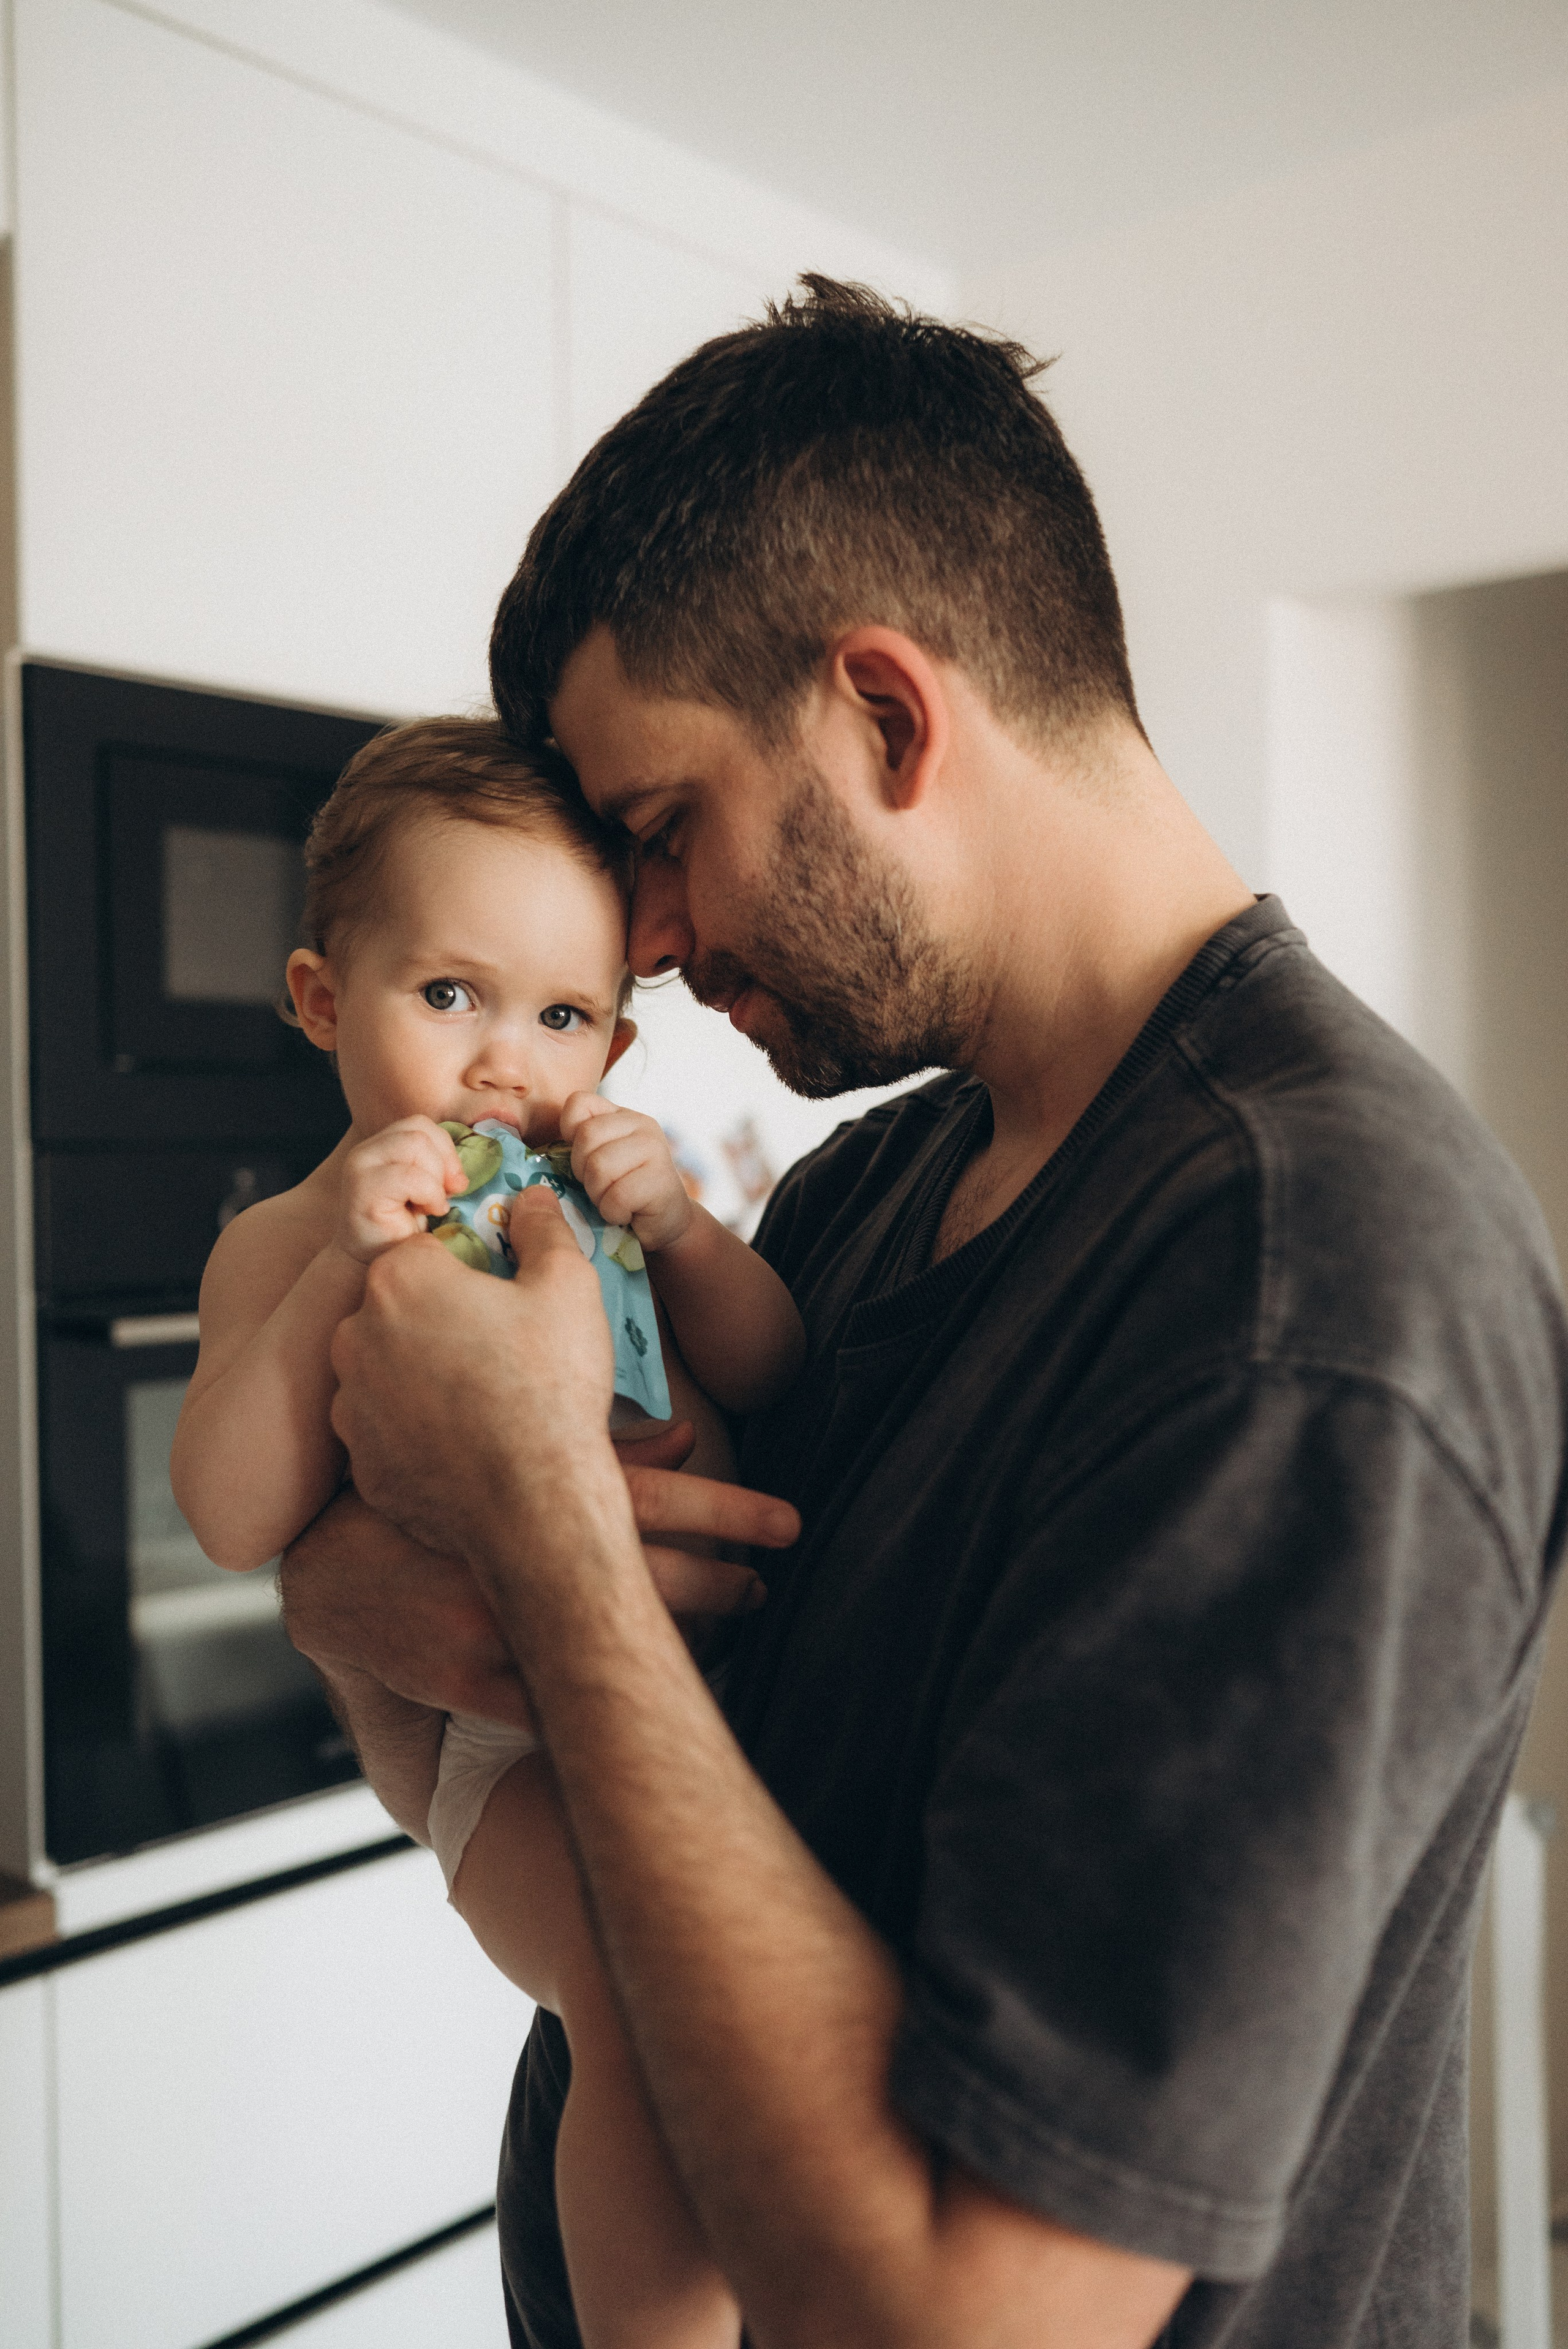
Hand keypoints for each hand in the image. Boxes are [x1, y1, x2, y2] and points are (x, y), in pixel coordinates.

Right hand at [281, 1467, 795, 1721]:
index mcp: (528, 1496)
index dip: (730, 1513)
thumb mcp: (499, 1454)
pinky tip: (652, 1688)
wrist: (331, 1576)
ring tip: (729, 1627)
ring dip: (679, 1641)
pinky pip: (554, 1704)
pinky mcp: (466, 1684)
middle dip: (723, 1583)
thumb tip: (691, 1439)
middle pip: (648, 1579)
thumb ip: (598, 1449)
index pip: (654, 1503)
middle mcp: (512, 1560)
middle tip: (767, 1582)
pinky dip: (606, 1696)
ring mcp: (487, 1629)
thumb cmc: (428, 1501)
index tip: (790, 1522)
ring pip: (609, 1646)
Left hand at [332, 1191, 611, 1554]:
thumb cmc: (554, 1387)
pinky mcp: (360, 1465)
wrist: (538, 1507)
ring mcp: (351, 1407)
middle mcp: (355, 1337)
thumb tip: (530, 1199)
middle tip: (494, 1346)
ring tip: (481, 1400)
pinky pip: (385, 1433)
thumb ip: (543, 1229)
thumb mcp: (569, 1288)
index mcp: (399, 1280)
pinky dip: (415, 1434)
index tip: (495, 1290)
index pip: (419, 1248)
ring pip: (383, 1370)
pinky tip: (464, 1444)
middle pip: (394, 1307)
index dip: (462, 1264)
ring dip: (420, 1375)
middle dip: (436, 1319)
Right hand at [335, 1115, 464, 1264]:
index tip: (453, 1183)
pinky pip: (411, 1176)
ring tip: (432, 1204)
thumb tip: (462, 1175)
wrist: (374, 1266)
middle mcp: (366, 1152)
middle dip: (443, 1163)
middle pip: (419, 1130)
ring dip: (435, 1178)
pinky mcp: (363, 1190)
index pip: (421, 1124)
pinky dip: (430, 1194)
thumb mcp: (426, 1190)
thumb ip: (440, 1168)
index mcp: (382, 1147)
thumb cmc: (403, 1230)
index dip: (445, 1148)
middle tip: (445, 1194)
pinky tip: (427, 1212)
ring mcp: (360, 1168)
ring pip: (415, 1145)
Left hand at [560, 1092, 692, 1254]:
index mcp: (620, 1115)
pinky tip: (625, 1213)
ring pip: (599, 1167)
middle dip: (583, 1171)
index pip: (578, 1103)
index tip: (583, 1159)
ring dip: (598, 1195)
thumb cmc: (622, 1192)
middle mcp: (640, 1124)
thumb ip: (575, 1147)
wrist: (664, 1223)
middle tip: (600, 1187)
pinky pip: (617, 1196)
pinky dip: (613, 1212)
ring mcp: (655, 1149)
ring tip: (613, 1201)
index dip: (570, 1134)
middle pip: (586, 1137)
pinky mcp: (661, 1180)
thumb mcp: (597, 1160)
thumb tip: (535, 1153)